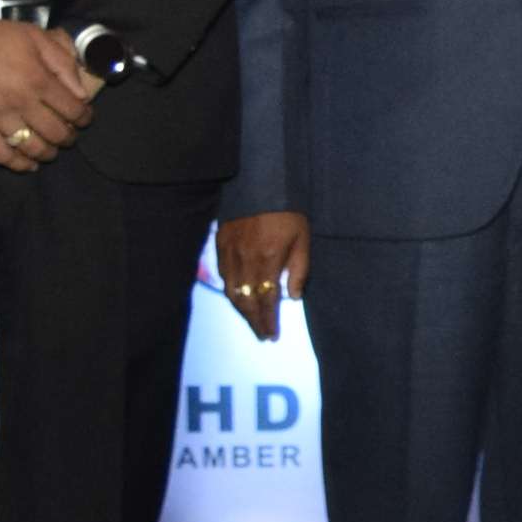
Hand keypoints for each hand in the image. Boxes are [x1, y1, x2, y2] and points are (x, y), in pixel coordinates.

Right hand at [0, 11, 92, 170]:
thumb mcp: (34, 36)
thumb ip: (62, 63)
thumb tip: (81, 93)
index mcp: (39, 80)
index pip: (73, 110)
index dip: (84, 118)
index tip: (84, 118)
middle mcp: (21, 102)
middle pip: (56, 133)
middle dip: (68, 138)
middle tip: (69, 136)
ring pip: (31, 147)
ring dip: (47, 153)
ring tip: (51, 151)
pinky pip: (0, 154)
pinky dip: (17, 164)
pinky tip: (28, 164)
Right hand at [215, 212, 311, 337]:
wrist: (261, 186)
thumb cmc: (288, 213)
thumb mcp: (303, 239)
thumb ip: (299, 269)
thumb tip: (293, 296)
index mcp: (268, 260)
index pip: (266, 300)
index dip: (268, 320)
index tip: (272, 335)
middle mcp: (245, 261)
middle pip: (246, 301)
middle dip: (254, 321)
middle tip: (261, 336)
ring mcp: (229, 253)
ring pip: (231, 291)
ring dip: (241, 311)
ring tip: (251, 322)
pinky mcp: (219, 245)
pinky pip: (223, 276)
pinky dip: (230, 292)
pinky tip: (237, 298)